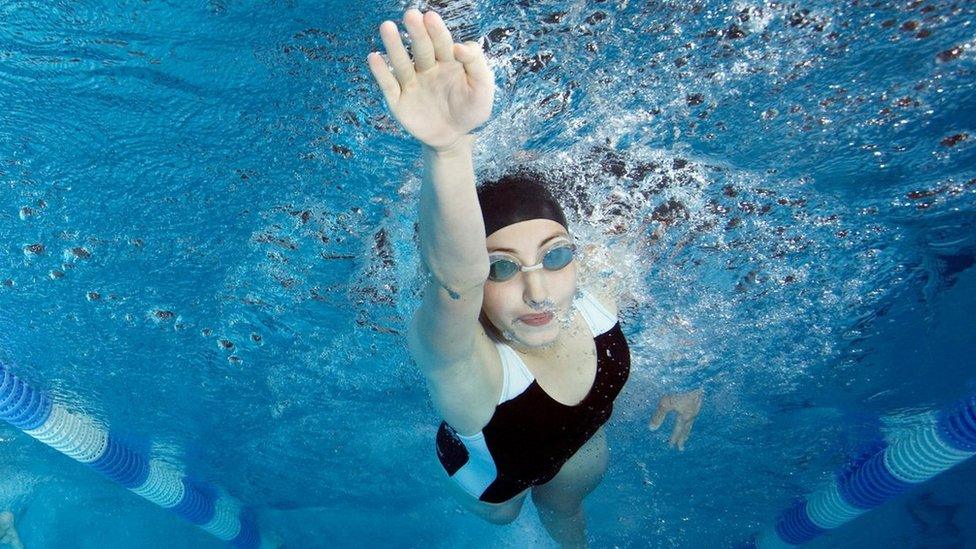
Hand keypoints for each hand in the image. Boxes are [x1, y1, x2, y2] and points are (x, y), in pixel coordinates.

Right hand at [367, 9, 494, 151]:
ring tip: (387, 27)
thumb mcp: (482, 88)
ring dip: (394, 46)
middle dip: (416, 32)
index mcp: (448, 62)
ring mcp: (412, 84)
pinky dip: (381, 72)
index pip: (442, 43)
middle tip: (411, 15)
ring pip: (402, 63)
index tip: (430, 17)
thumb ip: (476, 64)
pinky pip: (389, 85)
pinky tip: (374, 57)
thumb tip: (459, 46)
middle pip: (421, 49)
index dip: (436, 31)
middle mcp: (427, 69)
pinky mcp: (399, 101)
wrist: (456, 138)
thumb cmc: (471, 109)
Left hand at [648, 388, 702, 450]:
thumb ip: (658, 416)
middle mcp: (693, 413)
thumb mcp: (665, 402)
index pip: (678, 430)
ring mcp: (697, 405)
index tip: (671, 446)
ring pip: (692, 420)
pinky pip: (695, 410)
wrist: (695, 375)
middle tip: (681, 448)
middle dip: (683, 438)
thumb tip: (651, 430)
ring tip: (686, 433)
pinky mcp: (698, 397)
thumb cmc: (679, 387)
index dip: (674, 438)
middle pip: (687, 428)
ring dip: (688, 428)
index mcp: (686, 416)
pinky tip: (690, 413)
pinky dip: (691, 416)